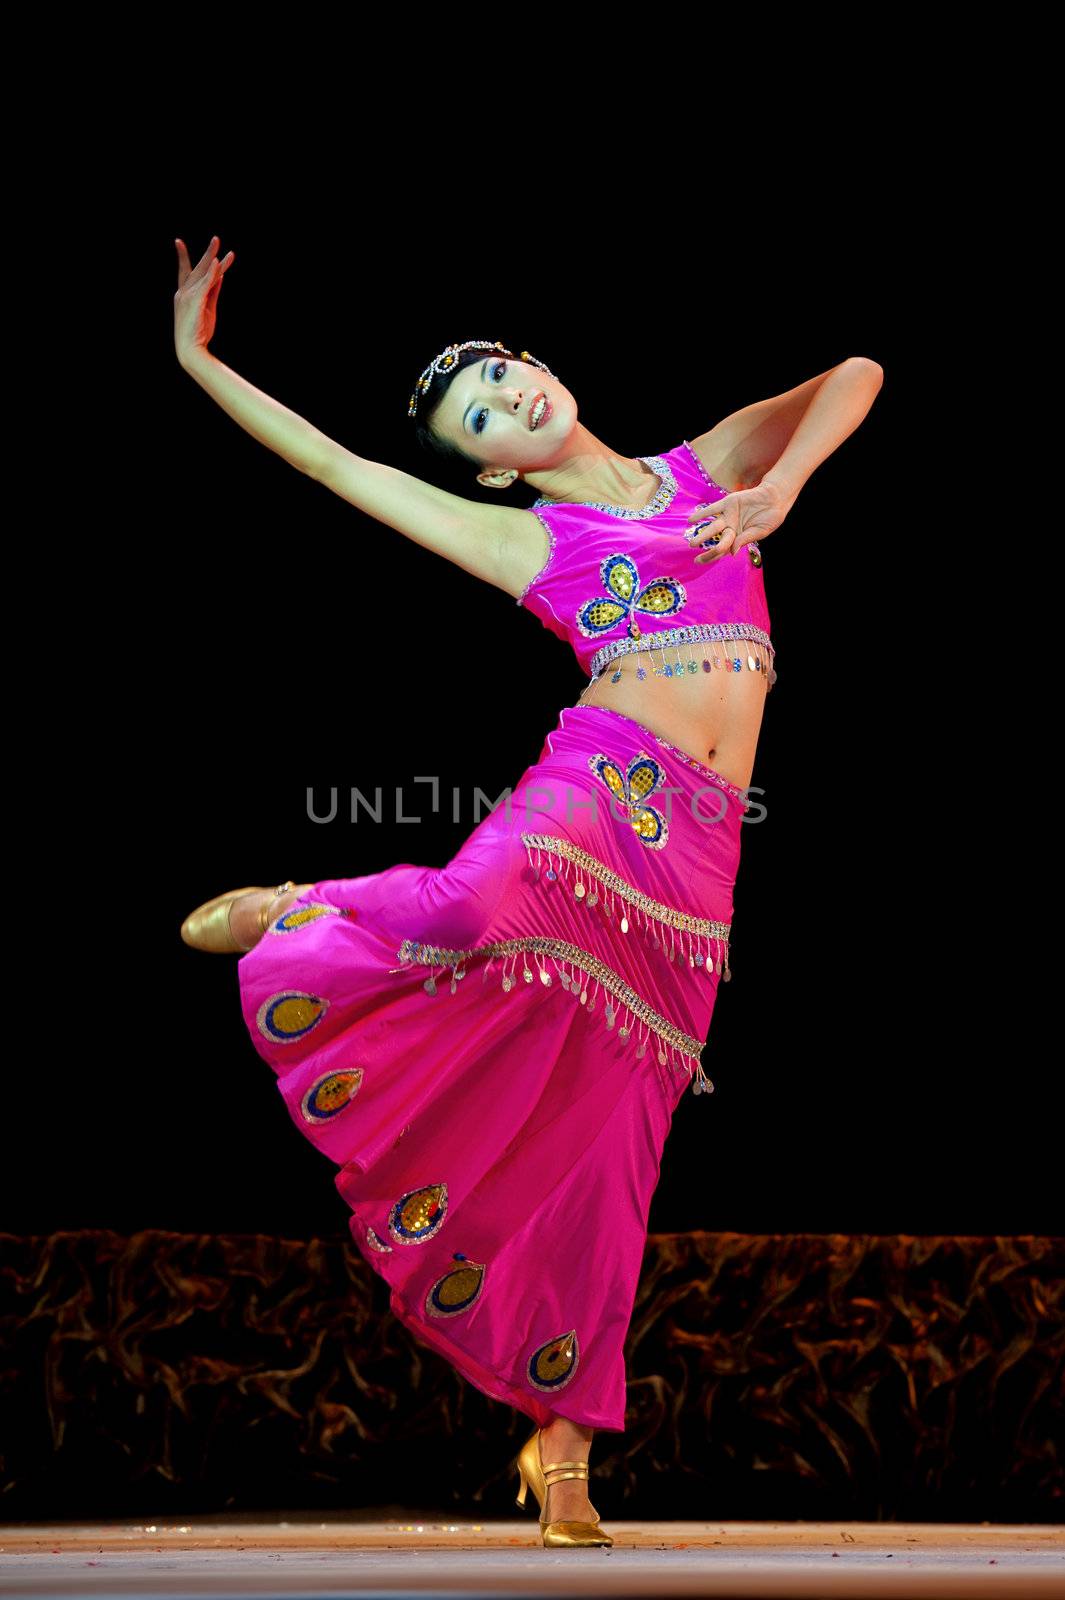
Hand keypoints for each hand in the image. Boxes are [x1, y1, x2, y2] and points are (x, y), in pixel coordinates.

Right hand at [174, 234, 233, 365]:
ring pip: (203, 273)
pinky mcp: (196, 301)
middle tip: (216, 238)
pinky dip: (212, 273)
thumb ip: (212, 290)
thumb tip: (220, 275)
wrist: (191, 350)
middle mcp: (183, 292)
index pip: (185, 272)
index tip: (178, 242)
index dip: (183, 257)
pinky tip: (218, 262)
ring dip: (213, 258)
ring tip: (219, 243)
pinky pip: (206, 284)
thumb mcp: (208, 308)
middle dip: (207, 253)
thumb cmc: (199, 333)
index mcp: (184, 294)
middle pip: (198, 268)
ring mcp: (188, 296)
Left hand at [684, 481, 794, 563]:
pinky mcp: (728, 503)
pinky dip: (702, 514)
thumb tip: (732, 552)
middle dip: (707, 551)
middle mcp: (731, 528)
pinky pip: (713, 509)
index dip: (712, 556)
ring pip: (713, 527)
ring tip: (693, 544)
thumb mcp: (760, 531)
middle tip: (696, 559)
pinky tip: (691, 520)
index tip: (700, 561)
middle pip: (716, 541)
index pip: (723, 549)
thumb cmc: (770, 517)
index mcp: (738, 537)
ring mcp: (729, 516)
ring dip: (703, 535)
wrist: (775, 498)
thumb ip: (745, 540)